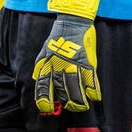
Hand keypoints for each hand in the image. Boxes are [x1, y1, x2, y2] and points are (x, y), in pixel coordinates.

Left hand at [33, 0, 101, 114]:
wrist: (72, 23)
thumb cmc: (57, 39)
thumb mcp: (43, 52)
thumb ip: (40, 66)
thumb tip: (36, 79)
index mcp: (46, 64)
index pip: (42, 85)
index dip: (44, 99)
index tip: (46, 109)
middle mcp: (58, 65)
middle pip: (61, 89)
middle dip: (66, 102)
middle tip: (71, 107)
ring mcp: (73, 63)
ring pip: (76, 86)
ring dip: (80, 99)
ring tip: (82, 106)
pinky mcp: (87, 60)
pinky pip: (90, 78)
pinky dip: (93, 89)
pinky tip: (95, 97)